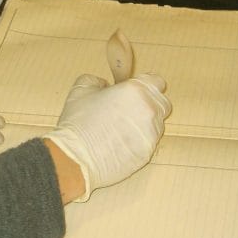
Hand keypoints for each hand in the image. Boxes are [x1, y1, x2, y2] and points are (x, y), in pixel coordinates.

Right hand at [46, 73, 170, 201]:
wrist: (76, 157)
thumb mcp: (82, 89)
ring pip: (157, 124)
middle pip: (162, 103)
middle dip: (149, 104)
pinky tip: (121, 143)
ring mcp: (151, 133)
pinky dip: (139, 142)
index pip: (157, 82)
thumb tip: (105, 85)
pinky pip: (149, 143)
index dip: (146, 84)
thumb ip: (98, 81)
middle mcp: (148, 110)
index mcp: (136, 90)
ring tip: (122, 128)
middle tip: (130, 109)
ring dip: (145, 123)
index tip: (136, 90)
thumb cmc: (78, 122)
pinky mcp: (148, 153)